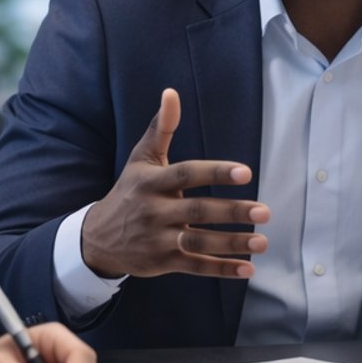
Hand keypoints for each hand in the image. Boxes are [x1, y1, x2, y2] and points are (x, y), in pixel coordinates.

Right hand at [81, 88, 271, 279]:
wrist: (97, 238)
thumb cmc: (129, 192)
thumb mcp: (140, 159)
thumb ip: (160, 128)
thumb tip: (171, 93)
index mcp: (152, 182)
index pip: (186, 175)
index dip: (215, 173)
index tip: (245, 172)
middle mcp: (154, 211)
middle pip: (197, 211)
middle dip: (232, 212)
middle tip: (264, 212)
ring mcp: (158, 239)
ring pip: (198, 243)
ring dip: (232, 243)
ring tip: (262, 241)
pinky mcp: (163, 262)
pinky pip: (195, 267)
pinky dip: (221, 269)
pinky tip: (247, 268)